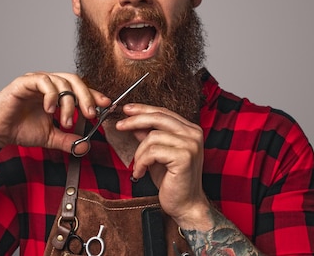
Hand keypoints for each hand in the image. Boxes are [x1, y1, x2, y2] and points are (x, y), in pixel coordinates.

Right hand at [0, 72, 109, 151]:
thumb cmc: (19, 130)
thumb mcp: (50, 137)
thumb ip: (67, 140)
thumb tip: (85, 146)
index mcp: (56, 92)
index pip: (80, 88)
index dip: (94, 94)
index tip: (107, 105)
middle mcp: (47, 84)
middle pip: (75, 80)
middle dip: (87, 96)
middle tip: (91, 114)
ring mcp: (36, 80)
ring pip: (61, 81)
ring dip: (68, 102)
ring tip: (65, 121)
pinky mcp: (23, 82)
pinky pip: (43, 81)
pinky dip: (51, 95)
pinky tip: (50, 110)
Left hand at [116, 103, 211, 227]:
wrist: (185, 204)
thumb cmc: (173, 181)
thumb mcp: (157, 155)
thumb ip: (150, 137)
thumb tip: (135, 124)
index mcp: (190, 130)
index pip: (163, 112)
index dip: (143, 109)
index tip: (127, 110)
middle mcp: (193, 134)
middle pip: (158, 118)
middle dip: (135, 120)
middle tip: (120, 126)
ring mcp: (190, 145)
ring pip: (152, 137)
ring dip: (139, 153)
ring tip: (138, 166)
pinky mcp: (184, 157)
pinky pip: (153, 152)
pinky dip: (142, 162)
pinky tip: (141, 172)